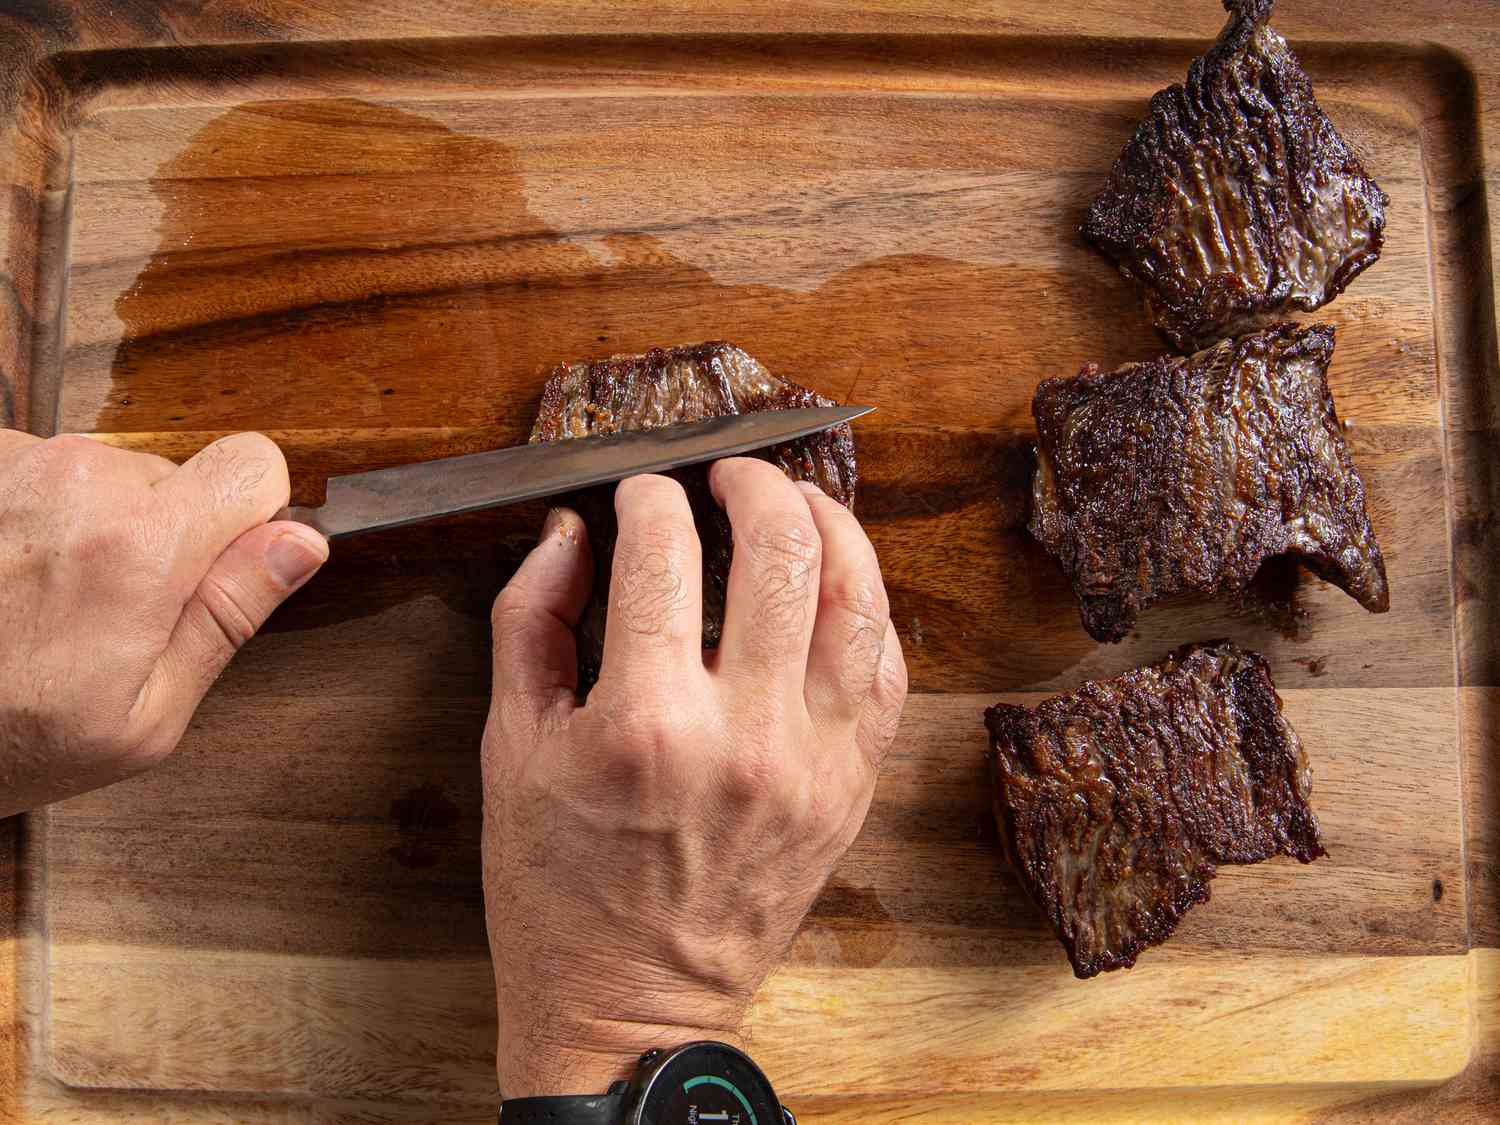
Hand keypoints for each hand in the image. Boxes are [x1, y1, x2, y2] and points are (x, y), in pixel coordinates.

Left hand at [0, 429, 327, 816]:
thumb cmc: (6, 740)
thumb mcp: (146, 715)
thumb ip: (229, 614)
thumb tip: (301, 543)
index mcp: (139, 548)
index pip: (253, 465)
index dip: (249, 520)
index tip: (214, 570)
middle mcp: (76, 482)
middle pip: (177, 477)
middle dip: (161, 535)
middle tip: (108, 617)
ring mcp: (15, 464)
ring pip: (109, 475)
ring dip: (92, 526)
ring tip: (42, 604)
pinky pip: (45, 471)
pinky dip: (36, 516)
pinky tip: (7, 579)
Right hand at [481, 457, 907, 1096]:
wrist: (632, 1007)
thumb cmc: (558, 888)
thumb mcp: (509, 751)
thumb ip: (532, 623)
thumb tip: (570, 532)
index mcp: (645, 723)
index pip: (662, 550)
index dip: (647, 497)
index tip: (636, 495)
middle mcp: (744, 734)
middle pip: (781, 550)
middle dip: (751, 484)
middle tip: (724, 477)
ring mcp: (814, 762)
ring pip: (859, 596)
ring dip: (830, 525)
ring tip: (795, 502)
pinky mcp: (850, 788)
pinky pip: (887, 668)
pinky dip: (867, 607)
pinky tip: (836, 584)